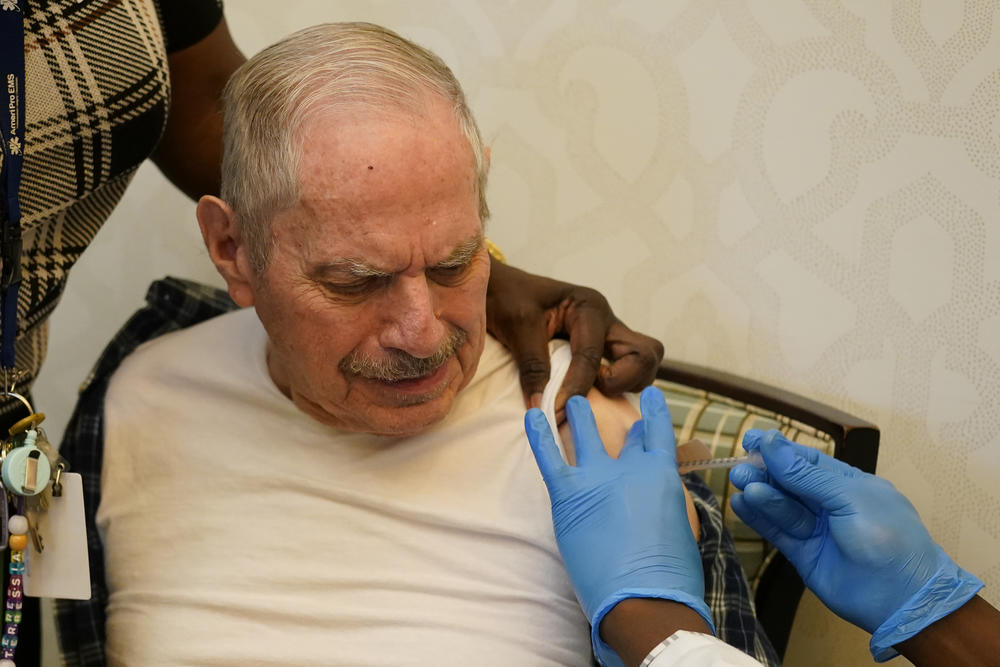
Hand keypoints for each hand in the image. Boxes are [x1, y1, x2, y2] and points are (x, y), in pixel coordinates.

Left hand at [487, 259, 662, 411]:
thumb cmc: (506, 299)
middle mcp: (606, 320)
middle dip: (625, 380)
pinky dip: (618, 385)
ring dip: (626, 383)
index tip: (557, 413)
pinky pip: (626, 369)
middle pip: (645, 354)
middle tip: (594, 392)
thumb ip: (532, 366)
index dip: (576, 388)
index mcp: (588, 307)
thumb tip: (541, 407)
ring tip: (592, 394)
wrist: (495, 288)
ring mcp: (608, 335)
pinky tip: (592, 397)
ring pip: (643, 362)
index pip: (592, 355)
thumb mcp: (518, 327)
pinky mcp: (602, 349)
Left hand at [525, 387, 710, 663]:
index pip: (658, 436)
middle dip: (626, 428)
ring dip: (580, 416)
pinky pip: (549, 456)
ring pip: (585, 436)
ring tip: (574, 402)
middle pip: (626, 440)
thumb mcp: (680, 530)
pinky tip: (531, 414)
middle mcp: (631, 469)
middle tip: (622, 416)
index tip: (650, 396)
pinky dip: (538, 434)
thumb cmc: (669, 577)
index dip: (654, 414)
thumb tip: (655, 504)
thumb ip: (665, 507)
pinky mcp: (568, 495)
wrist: (644, 599)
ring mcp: (596, 479)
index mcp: (663, 477)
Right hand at [729, 430, 981, 658]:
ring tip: (740, 484)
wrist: (903, 598)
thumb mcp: (848, 497)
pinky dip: (759, 518)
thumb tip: (771, 443)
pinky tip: (741, 505)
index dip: (779, 449)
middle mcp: (831, 504)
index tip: (750, 439)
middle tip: (739, 469)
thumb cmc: (887, 537)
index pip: (808, 460)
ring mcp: (817, 530)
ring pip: (782, 506)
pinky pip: (777, 531)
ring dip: (761, 494)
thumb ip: (806, 475)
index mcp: (849, 484)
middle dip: (765, 473)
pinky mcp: (804, 554)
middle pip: (790, 482)